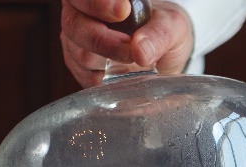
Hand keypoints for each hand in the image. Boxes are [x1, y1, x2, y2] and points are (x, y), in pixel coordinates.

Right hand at [61, 0, 194, 87]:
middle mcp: (81, 16)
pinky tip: (123, 74)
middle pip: (74, 25)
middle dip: (103, 39)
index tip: (122, 11)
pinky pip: (85, 77)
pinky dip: (106, 79)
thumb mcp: (172, 26)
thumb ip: (159, 33)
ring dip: (108, 61)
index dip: (96, 3)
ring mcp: (78, 43)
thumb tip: (139, 51)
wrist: (164, 57)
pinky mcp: (81, 70)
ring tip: (132, 59)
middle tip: (130, 49)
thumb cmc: (162, 31)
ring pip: (80, 54)